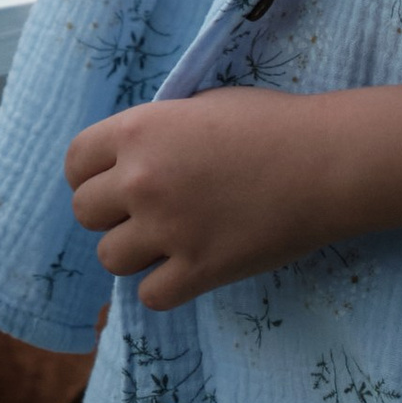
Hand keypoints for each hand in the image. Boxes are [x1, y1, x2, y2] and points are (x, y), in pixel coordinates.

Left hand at [64, 90, 350, 310]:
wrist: (326, 161)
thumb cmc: (271, 124)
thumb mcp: (200, 106)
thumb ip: (157, 131)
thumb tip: (130, 157)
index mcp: (138, 131)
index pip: (75, 162)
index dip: (89, 174)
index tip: (111, 182)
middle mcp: (142, 180)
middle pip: (85, 212)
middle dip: (110, 214)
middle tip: (144, 213)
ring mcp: (168, 228)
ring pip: (110, 258)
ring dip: (133, 253)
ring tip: (166, 242)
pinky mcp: (199, 270)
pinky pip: (150, 295)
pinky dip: (164, 287)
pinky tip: (186, 269)